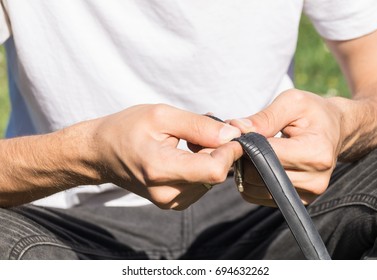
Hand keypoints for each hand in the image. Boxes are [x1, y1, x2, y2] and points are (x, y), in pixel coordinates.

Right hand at [91, 104, 241, 209]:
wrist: (100, 153)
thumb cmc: (126, 129)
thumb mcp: (162, 116)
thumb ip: (199, 126)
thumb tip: (232, 134)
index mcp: (161, 169)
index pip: (215, 170)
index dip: (230, 150)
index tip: (230, 132)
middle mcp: (167, 193)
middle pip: (216, 174)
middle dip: (219, 150)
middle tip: (204, 130)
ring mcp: (170, 202)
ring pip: (211, 180)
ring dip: (209, 158)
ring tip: (188, 141)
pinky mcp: (173, 203)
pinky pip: (201, 184)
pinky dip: (200, 167)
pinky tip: (185, 154)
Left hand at [230, 89, 343, 205]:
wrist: (336, 129)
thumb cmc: (313, 113)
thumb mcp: (292, 102)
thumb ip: (264, 117)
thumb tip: (237, 129)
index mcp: (316, 153)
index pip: (266, 156)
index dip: (246, 145)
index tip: (239, 134)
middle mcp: (315, 179)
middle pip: (259, 175)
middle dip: (244, 158)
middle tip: (244, 142)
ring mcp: (308, 194)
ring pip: (255, 188)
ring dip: (245, 171)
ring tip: (253, 152)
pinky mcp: (299, 201)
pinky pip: (259, 196)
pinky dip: (251, 182)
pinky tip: (259, 165)